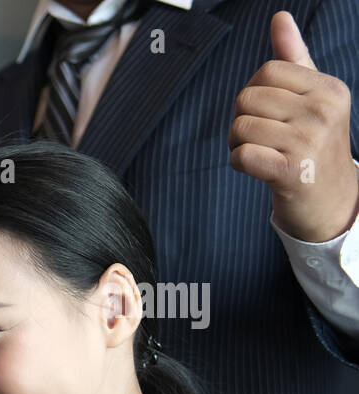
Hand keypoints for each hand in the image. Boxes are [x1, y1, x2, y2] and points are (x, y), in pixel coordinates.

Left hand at [230, 11, 358, 241]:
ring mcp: (310, 141)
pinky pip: (241, 155)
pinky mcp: (292, 171)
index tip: (268, 113)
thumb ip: (293, 58)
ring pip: (239, 127)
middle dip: (242, 119)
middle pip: (247, 97)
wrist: (330, 200)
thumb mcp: (310, 98)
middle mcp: (324, 111)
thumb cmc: (312, 144)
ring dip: (238, 144)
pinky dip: (239, 163)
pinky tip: (258, 169)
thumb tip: (280, 17)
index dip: (254, 92)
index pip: (267, 70)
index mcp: (329, 88)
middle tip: (263, 138)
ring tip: (262, 154)